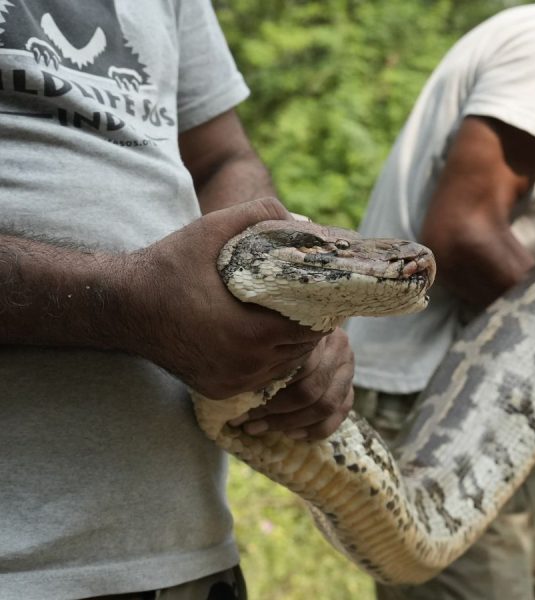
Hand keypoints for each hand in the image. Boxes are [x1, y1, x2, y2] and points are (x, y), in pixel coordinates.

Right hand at [124, 197, 323, 398]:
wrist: (121, 305)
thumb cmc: (168, 265)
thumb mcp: (212, 230)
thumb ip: (260, 214)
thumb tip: (303, 221)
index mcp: (249, 333)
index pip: (310, 328)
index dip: (320, 309)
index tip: (317, 291)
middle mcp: (244, 366)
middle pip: (302, 350)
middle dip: (309, 327)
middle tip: (308, 303)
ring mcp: (232, 382)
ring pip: (285, 368)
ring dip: (291, 345)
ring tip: (288, 318)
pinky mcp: (220, 391)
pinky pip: (263, 379)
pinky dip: (270, 361)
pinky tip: (264, 337)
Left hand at [229, 329, 354, 439]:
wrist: (305, 335)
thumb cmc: (277, 339)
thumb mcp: (270, 338)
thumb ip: (264, 355)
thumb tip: (235, 384)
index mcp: (319, 332)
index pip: (298, 366)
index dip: (268, 388)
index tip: (240, 403)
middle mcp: (340, 348)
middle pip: (310, 389)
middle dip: (275, 411)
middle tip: (248, 422)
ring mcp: (348, 370)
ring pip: (326, 405)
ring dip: (291, 422)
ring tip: (261, 429)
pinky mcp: (349, 390)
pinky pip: (339, 415)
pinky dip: (315, 429)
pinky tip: (291, 434)